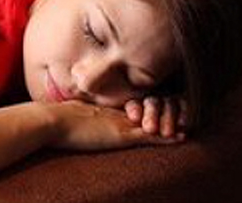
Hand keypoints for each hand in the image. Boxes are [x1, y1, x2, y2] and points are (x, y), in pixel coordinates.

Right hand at [46, 100, 184, 150]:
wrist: (52, 121)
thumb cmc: (57, 120)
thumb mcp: (73, 113)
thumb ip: (80, 112)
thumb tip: (73, 112)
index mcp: (108, 106)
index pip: (136, 103)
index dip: (152, 104)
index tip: (164, 104)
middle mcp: (118, 111)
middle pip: (151, 107)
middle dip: (168, 109)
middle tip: (185, 108)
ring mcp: (121, 122)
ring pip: (155, 120)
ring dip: (172, 122)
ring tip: (189, 123)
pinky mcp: (121, 135)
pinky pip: (150, 136)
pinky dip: (166, 137)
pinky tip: (180, 138)